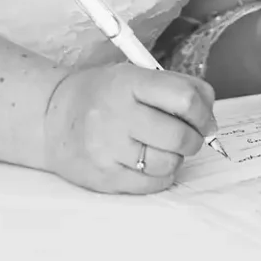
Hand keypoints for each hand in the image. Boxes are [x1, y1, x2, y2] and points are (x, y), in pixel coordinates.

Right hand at [41, 63, 217, 194]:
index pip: (185, 98)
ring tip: (162, 147)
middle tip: (188, 136)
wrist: (51, 119)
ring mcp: (108, 149)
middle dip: (193, 138)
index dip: (203, 112)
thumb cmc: (101, 95)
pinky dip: (160, 175)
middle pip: (180, 136)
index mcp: (128, 83)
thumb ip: (176, 86)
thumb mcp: (134, 76)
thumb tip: (209, 112)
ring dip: (175, 157)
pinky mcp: (105, 178)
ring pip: (169, 163)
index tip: (204, 119)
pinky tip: (149, 162)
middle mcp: (116, 115)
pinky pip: (154, 184)